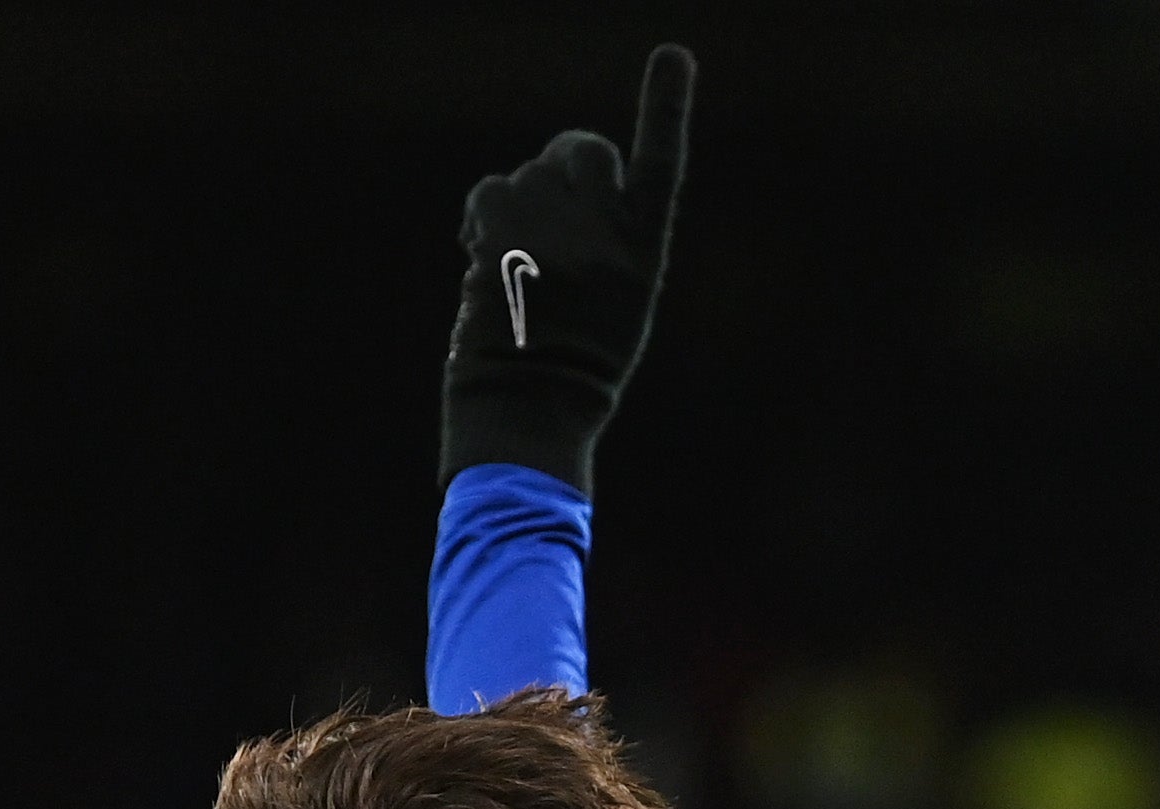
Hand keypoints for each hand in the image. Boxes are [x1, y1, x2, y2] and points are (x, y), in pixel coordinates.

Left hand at [439, 45, 694, 490]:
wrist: (531, 403)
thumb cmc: (578, 363)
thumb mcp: (617, 298)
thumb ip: (603, 234)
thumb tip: (559, 180)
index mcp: (644, 252)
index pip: (661, 164)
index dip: (666, 107)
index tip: (674, 55)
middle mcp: (604, 230)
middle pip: (583, 151)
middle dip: (566, 165)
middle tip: (552, 213)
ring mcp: (550, 227)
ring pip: (528, 176)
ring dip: (520, 207)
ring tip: (523, 270)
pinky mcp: (502, 231)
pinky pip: (490, 192)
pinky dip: (485, 219)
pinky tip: (488, 263)